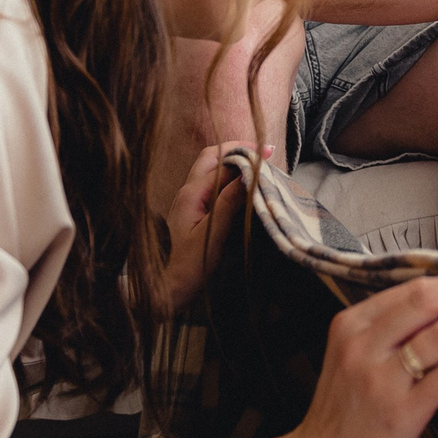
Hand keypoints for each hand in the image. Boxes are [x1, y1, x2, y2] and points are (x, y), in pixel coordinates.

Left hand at [160, 141, 269, 309]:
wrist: (168, 287)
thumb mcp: (212, 234)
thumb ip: (228, 203)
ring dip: (234, 163)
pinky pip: (212, 185)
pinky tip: (244, 185)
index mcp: (191, 194)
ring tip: (259, 165)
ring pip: (212, 169)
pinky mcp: (193, 210)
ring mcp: (189, 200)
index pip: (221, 163)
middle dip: (238, 150)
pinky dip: (230, 178)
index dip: (245, 155)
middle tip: (265, 153)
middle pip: (212, 157)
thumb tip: (248, 175)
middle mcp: (187, 191)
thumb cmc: (188, 265)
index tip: (269, 154)